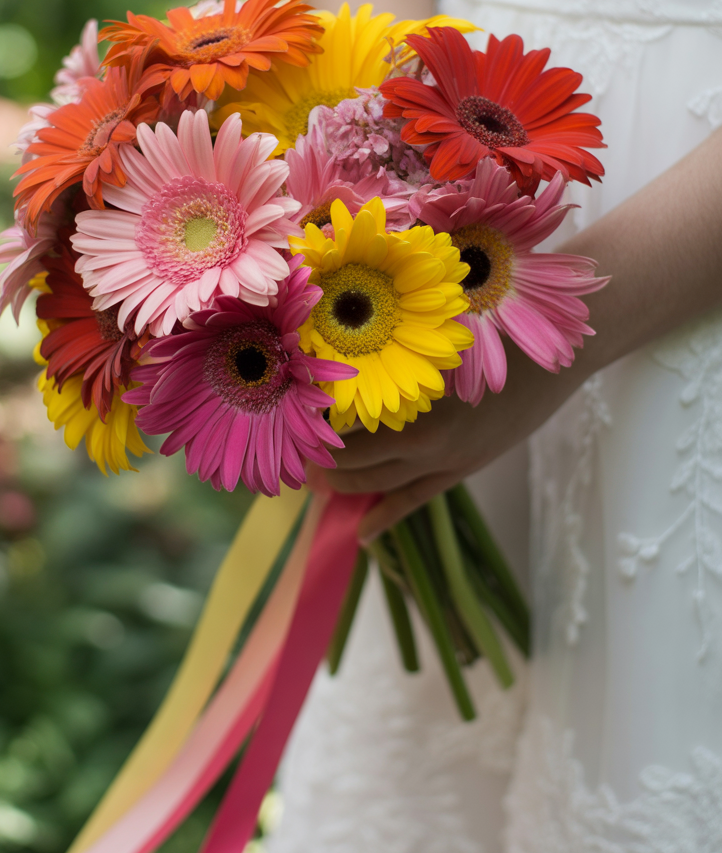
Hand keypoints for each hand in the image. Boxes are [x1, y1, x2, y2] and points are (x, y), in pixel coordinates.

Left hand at [310, 345, 586, 542]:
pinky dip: (384, 517)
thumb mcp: (440, 322)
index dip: (309, 421)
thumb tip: (341, 343)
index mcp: (412, 389)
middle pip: (352, 455)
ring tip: (316, 483)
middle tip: (293, 453)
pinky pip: (414, 502)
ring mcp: (446, 456)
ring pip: (377, 483)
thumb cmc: (500, 318)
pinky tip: (362, 534)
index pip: (341, 416)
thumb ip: (395, 339)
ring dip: (343, 486)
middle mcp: (423, 429)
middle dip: (318, 458)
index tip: (286, 417)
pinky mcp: (465, 468)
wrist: (566, 345)